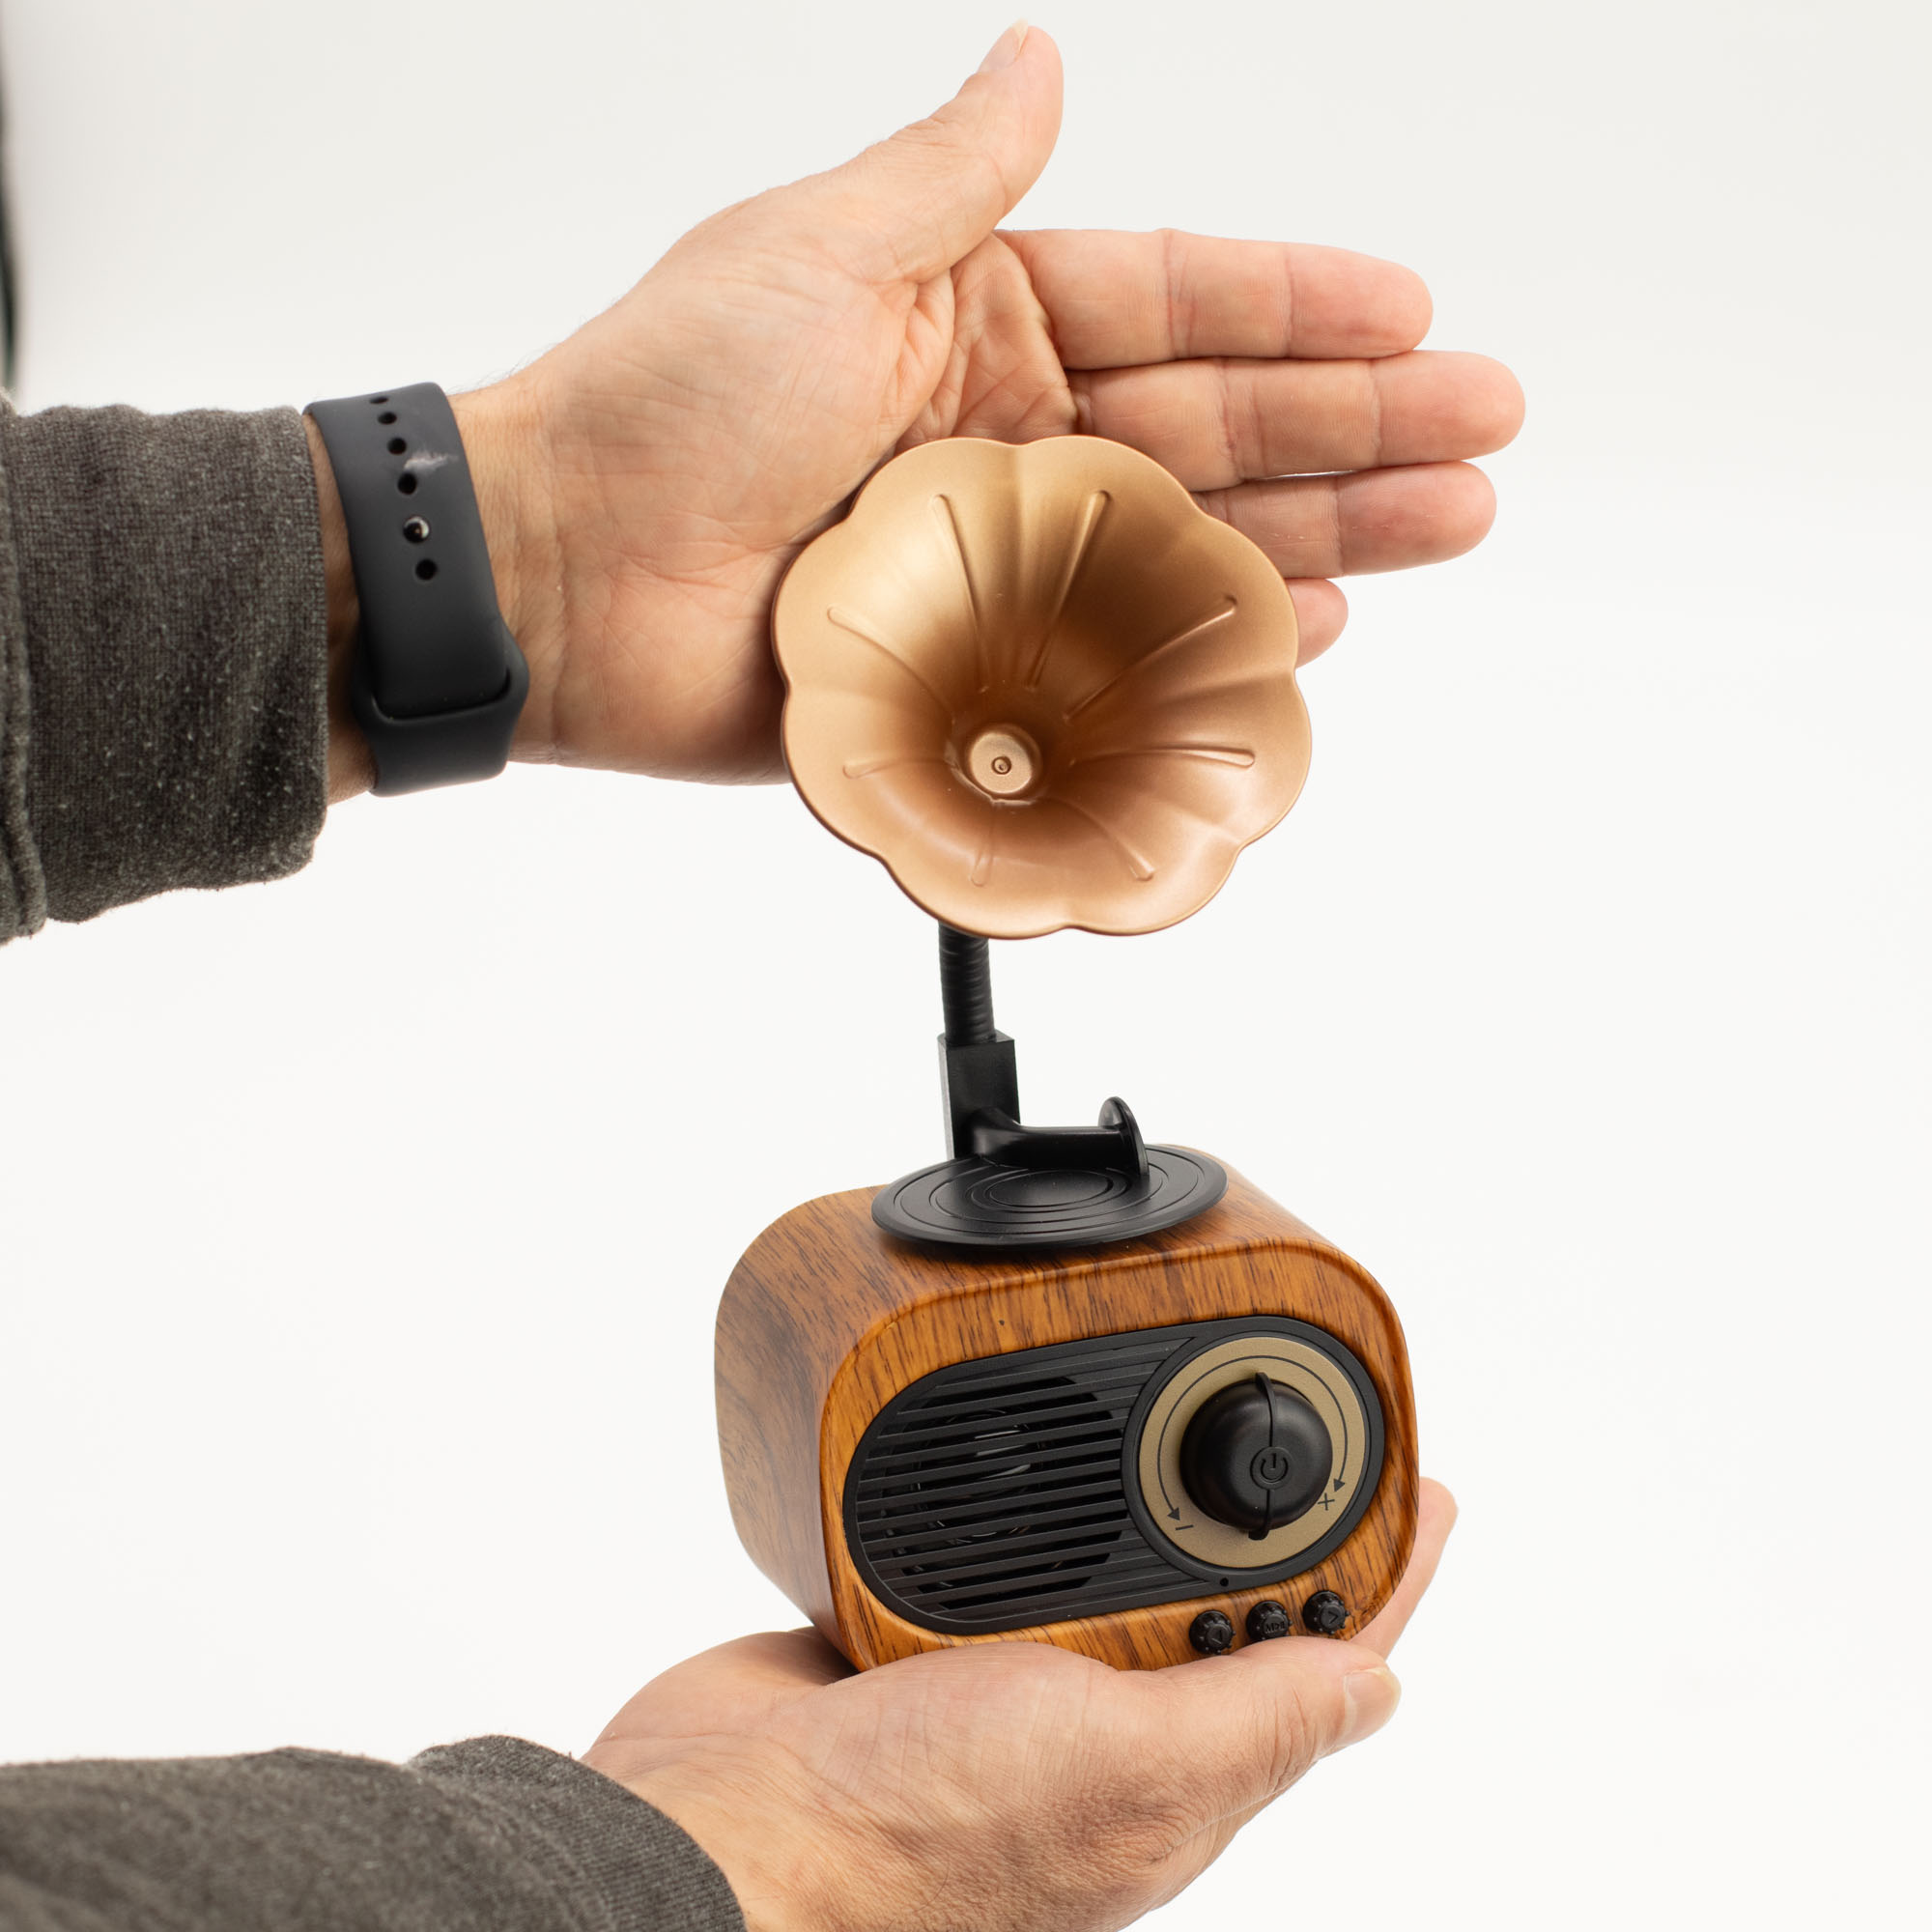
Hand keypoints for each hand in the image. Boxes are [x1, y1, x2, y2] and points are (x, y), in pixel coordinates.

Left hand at [321, 26, 1520, 797]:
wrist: (567, 579)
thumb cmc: (666, 399)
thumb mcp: (819, 250)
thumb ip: (952, 174)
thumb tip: (1039, 60)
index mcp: (981, 324)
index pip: (1178, 305)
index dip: (1299, 307)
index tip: (1415, 309)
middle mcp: (1010, 440)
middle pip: (1221, 428)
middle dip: (1361, 425)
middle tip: (1486, 427)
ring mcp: (1004, 558)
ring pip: (1194, 541)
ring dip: (1328, 532)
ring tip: (1450, 519)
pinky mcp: (977, 666)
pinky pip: (1122, 654)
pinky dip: (1213, 640)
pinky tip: (1307, 627)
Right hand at [584, 1479, 1454, 1931]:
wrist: (721, 1824)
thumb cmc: (911, 1834)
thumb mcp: (1124, 1767)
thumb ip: (1251, 1722)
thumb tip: (1378, 1689)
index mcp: (1169, 1764)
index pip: (1311, 1658)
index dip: (1377, 1572)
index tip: (1420, 1486)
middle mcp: (1094, 1721)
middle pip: (1213, 1595)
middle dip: (1260, 1510)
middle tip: (1302, 1407)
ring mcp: (999, 1675)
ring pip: (1097, 1558)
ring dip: (1133, 1487)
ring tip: (1177, 1397)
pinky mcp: (908, 1628)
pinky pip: (982, 1540)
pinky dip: (1005, 1489)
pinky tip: (1021, 1441)